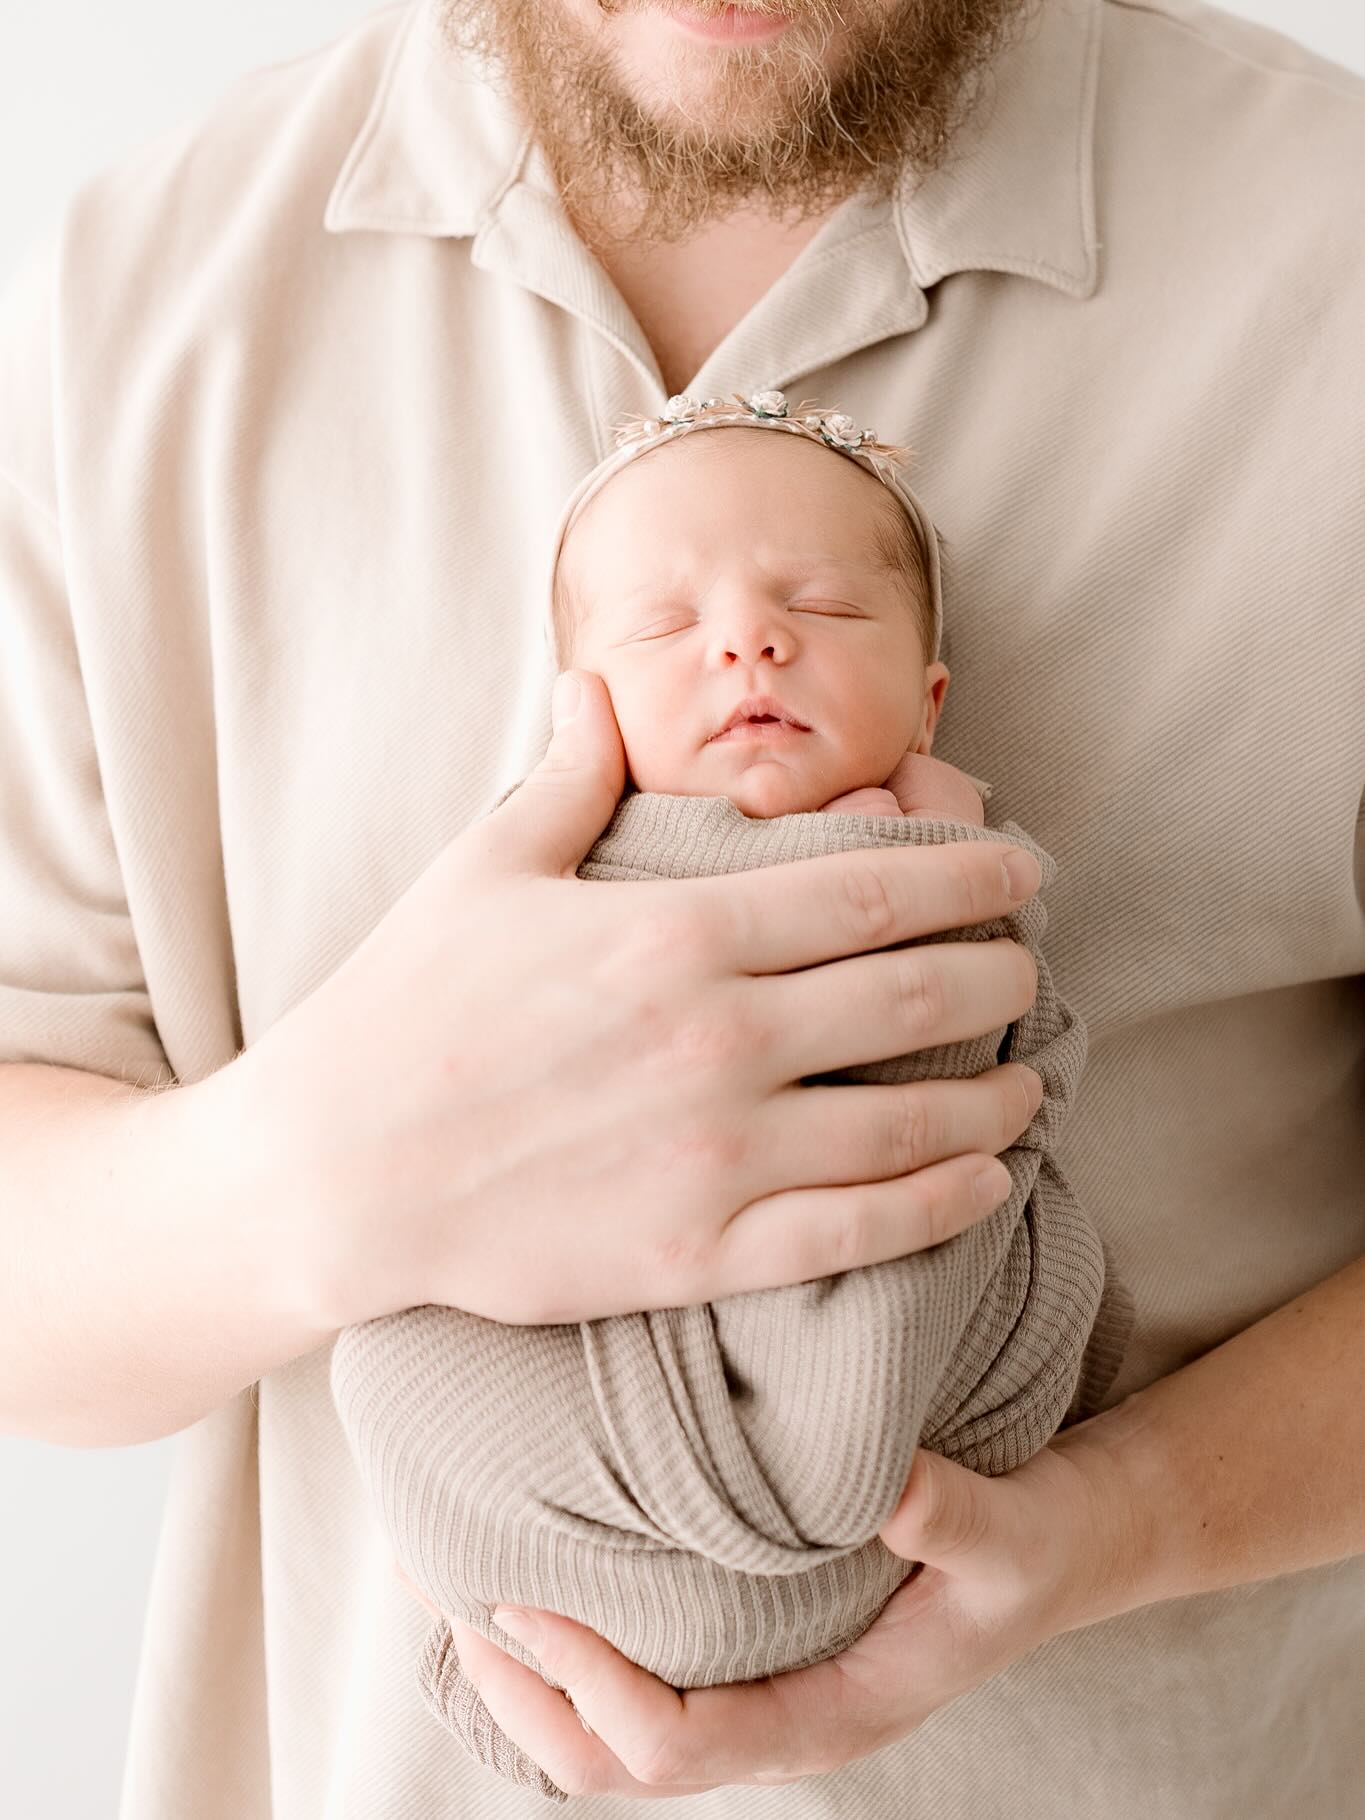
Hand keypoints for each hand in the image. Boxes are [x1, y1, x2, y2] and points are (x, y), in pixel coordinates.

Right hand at [241, 668, 1042, 1330]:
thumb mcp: (482, 870)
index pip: (870, 889)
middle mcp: (718, 1035)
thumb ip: (568, 777)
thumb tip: (599, 683)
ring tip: (1027, 1078)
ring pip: (911, 1117)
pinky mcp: (700, 1249)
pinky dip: (944, 1201)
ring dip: (993, 1092)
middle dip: (999, 973)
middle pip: (915, 993)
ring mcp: (717, 1150)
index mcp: (677, 930)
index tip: (1022, 871)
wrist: (332, 1175)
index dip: (969, 876)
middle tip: (1030, 965)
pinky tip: (986, 1180)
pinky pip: (860, 1230)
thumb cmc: (403, 1011)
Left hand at [438, 1434, 1120, 1797]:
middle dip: (517, 1692)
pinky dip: (561, 1638)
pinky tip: (530, 1560)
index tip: (522, 1598)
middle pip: (606, 1762)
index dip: (585, 1685)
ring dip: (520, 1670)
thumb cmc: (1034, 1546)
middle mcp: (776, 1720)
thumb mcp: (1009, 1532)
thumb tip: (884, 1481)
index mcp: (828, 1717)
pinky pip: (630, 1674)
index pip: (671, 1745)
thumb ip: (948, 1516)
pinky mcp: (748, 1647)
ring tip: (449, 1577)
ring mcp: (757, 1689)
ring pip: (603, 1732)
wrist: (1065, 1545)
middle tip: (441, 1591)